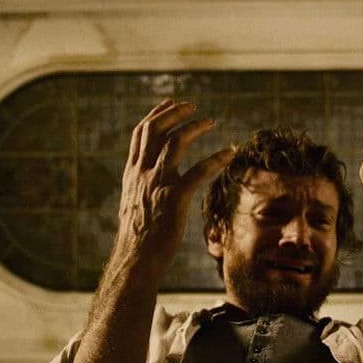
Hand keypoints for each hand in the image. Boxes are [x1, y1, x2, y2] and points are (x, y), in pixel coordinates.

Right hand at [114, 99, 233, 278]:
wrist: (136, 259)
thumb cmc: (138, 237)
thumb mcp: (133, 204)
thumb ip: (140, 187)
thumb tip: (146, 181)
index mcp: (132, 173)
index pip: (140, 133)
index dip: (156, 114)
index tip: (170, 103)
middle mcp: (142, 173)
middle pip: (156, 130)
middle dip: (175, 113)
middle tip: (193, 106)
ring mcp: (158, 184)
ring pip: (176, 143)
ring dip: (195, 127)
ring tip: (212, 121)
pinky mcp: (175, 198)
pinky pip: (199, 171)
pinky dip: (216, 159)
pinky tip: (229, 153)